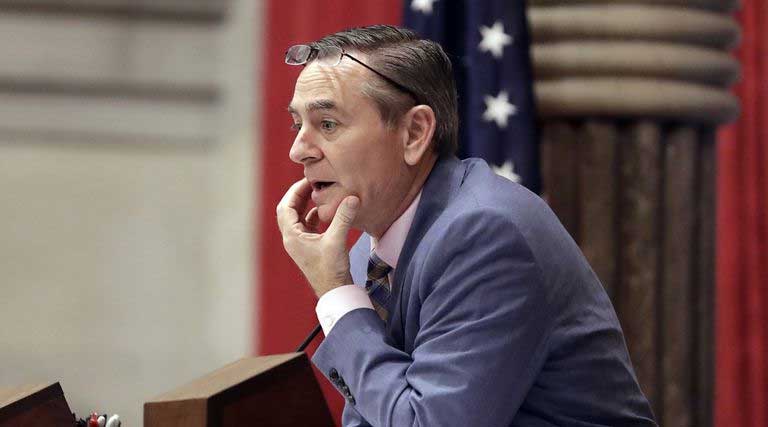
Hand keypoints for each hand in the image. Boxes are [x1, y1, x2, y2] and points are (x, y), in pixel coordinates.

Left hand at [276, 178, 359, 297]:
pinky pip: (307, 226)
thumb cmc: (332, 270)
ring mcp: (300, 244)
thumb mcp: (337, 241)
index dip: (295, 191)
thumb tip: (352, 197)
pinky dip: (313, 215)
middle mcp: (292, 239)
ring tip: (318, 193)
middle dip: (299, 195)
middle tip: (312, 183)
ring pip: (297, 218)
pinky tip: (325, 211)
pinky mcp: (309, 247)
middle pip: (289, 210)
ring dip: (305, 204)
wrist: (334, 291)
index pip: (285, 207)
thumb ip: (343, 218)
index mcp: (292, 237)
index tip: (308, 180)